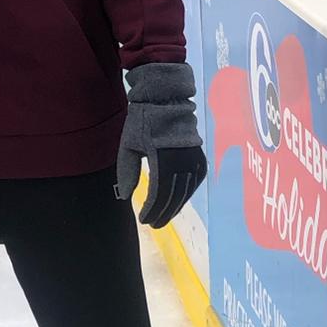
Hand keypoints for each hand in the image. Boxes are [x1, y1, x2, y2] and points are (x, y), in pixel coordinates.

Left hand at [116, 62, 207, 229]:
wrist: (165, 101)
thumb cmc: (142, 122)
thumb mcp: (128, 145)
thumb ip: (127, 171)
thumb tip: (126, 197)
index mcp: (162, 158)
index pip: (159, 192)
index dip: (152, 209)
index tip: (143, 220)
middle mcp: (182, 161)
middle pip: (173, 196)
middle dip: (163, 213)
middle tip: (153, 225)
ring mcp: (193, 159)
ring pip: (186, 192)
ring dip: (174, 207)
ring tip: (163, 218)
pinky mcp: (200, 158)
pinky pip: (194, 182)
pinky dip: (186, 195)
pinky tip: (177, 203)